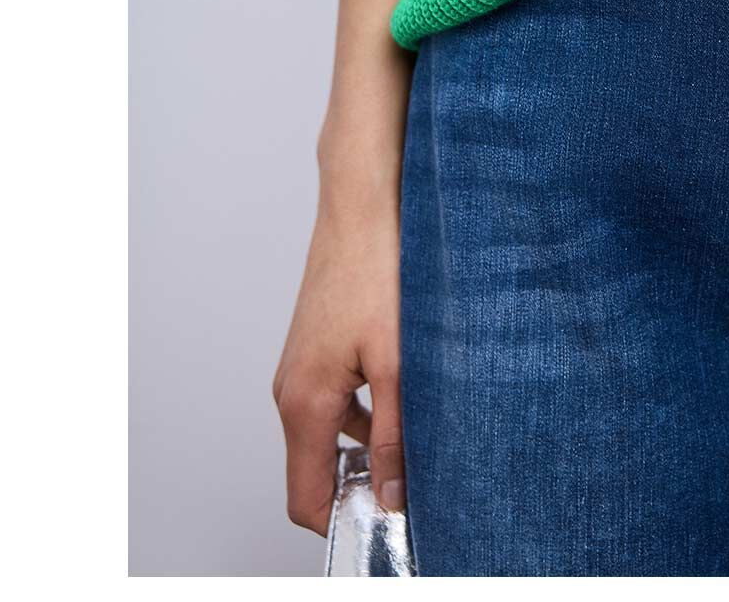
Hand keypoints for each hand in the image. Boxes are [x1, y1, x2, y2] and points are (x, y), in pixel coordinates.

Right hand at [273, 0, 413, 534]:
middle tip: (427, 487)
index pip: (308, 499)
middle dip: (369, 487)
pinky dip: (378, 410)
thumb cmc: (378, 264)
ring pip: (339, 431)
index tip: (393, 535)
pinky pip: (346, 396)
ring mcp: (308, 360)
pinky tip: (423, 389)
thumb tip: (398, 496)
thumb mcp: (401, 361)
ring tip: (433, 437)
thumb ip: (401, 436)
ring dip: (379, 445)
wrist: (367, 193)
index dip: (347, 526)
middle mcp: (295, 386)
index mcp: (305, 401)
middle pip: (323, 467)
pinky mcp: (326, 339)